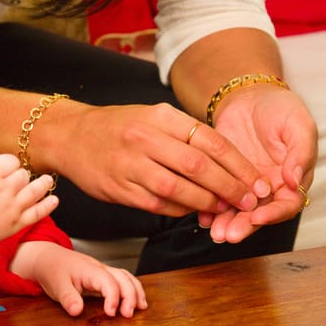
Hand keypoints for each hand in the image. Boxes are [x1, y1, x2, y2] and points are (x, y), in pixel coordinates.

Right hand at [0, 145, 58, 244]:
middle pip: (23, 175)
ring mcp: (11, 207)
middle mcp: (3, 190)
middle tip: (19, 179)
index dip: (11, 163)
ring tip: (48, 180)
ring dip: (43, 184)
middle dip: (22, 175)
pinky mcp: (16, 223)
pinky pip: (37, 213)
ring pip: (34, 191)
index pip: (11, 161)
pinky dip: (48, 206)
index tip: (9, 167)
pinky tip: (54, 199)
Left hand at [27, 242, 146, 317]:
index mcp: (89, 270)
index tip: (110, 313)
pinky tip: (136, 299)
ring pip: (126, 276)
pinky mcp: (103, 276)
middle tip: (128, 314)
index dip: (113, 298)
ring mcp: (103, 271)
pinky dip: (132, 288)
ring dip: (136, 291)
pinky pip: (123, 279)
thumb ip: (68, 297)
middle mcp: (100, 268)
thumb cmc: (53, 269)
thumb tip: (77, 310)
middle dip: (130, 295)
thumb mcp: (56, 285)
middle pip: (123, 278)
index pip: (109, 282)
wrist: (48, 257)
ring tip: (141, 307)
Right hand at [58, 103, 270, 215]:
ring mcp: (130, 165)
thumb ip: (183, 134)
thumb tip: (221, 161)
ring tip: (222, 207)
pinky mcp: (119, 188)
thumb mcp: (150, 116)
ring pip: (178, 189)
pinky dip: (180, 210)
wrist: (70, 136)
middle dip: (229, 186)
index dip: (238, 164)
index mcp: (159, 116)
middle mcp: (145, 138)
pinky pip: (158, 204)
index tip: (255, 180)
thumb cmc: (116, 126)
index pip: (209, 140)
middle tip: (248, 200)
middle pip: (198, 166)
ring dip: (206, 202)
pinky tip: (191, 210)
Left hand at [200, 85, 317, 242]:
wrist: (248, 98)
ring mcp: (243, 184)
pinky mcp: (222, 177)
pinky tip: (200, 215)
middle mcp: (267, 187)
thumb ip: (300, 152)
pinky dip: (208, 207)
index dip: (273, 214)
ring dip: (225, 222)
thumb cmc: (278, 108)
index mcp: (290, 179)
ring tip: (213, 231)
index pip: (286, 205)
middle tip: (228, 234)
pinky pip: (216, 195)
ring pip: (235, 210)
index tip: (257, 216)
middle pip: (258, 214)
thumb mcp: (297, 124)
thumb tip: (295, 180)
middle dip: (243, 225)